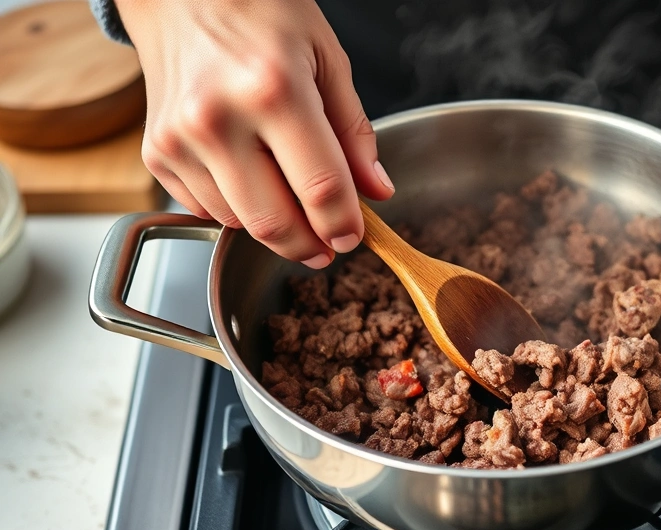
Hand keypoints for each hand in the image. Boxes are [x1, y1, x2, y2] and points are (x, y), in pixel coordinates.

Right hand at [116, 0, 394, 267]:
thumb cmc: (259, 10)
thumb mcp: (326, 57)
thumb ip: (354, 131)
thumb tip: (377, 191)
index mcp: (274, 90)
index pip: (321, 188)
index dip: (344, 225)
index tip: (354, 237)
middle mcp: (218, 119)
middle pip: (274, 222)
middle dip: (310, 247)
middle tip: (329, 245)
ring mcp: (179, 140)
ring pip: (239, 223)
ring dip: (274, 227)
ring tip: (291, 201)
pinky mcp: (156, 153)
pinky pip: (205, 209)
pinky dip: (236, 208)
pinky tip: (251, 178)